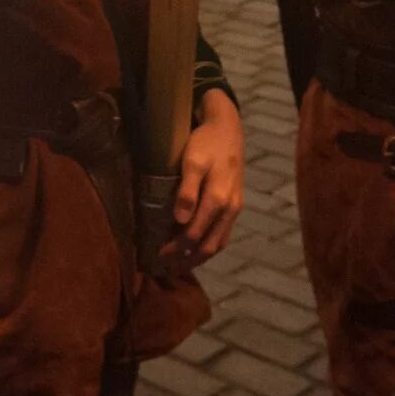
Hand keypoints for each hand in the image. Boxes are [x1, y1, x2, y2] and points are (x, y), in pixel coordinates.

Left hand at [165, 88, 244, 268]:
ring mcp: (235, 208)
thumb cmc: (206, 143)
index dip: (176, 249)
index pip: (194, 234)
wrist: (228, 128)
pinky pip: (224, 234)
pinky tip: (198, 248)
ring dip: (200, 257)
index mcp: (217, 200)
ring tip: (181, 265)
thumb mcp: (193, 161)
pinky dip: (211, 246)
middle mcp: (229, 209)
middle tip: (166, 268)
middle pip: (208, 246)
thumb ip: (187, 191)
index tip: (158, 255)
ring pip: (219, 243)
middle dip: (187, 260)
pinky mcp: (236, 205)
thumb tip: (180, 220)